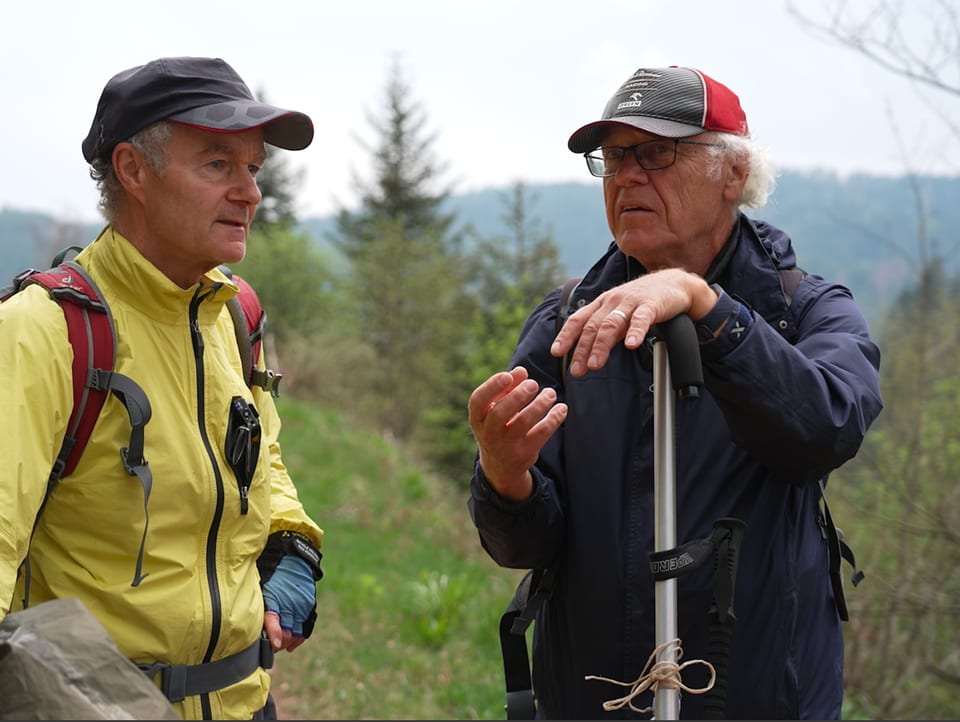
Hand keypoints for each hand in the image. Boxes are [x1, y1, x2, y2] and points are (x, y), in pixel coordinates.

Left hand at [261, 555, 316, 652]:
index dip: (275, 634)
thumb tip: (242, 620)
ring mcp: (302, 606)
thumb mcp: (259, 585)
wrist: (294, 557)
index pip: (274, 619)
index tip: (274, 646)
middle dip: (277, 644)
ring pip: (296, 633)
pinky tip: (290, 645)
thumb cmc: (271, 572)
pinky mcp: (309, 606)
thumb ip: (255, 604)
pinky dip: (298, 639)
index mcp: (275, 597)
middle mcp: (291, 603)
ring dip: (287, 642)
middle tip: (267, 649)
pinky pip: (305, 629)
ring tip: (278, 646)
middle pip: (287, 633)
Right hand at [467, 366, 566, 501]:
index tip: (507, 375)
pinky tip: (561, 408)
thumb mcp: (498, 407)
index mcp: (477, 418)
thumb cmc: (499, 425)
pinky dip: (553, 419)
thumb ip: (508, 387)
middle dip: (517, 396)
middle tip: (533, 384)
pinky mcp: (524, 454)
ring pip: (522, 423)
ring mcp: (506, 446)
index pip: (478, 401)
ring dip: (539, 405)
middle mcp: (488, 433)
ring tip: (551, 393)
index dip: (492, 387)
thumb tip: (521, 371)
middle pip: (499, 413)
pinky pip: (541, 434)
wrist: (501, 465)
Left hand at [550, 269, 716, 375]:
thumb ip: (604, 331)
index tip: (556, 352)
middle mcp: (613, 301)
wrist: (674, 284)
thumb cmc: (643, 301)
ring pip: (612, 324)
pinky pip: (642, 319)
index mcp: (602, 303)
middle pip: (593, 326)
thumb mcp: (618, 314)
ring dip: (601, 345)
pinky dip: (635, 332)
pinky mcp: (651, 304)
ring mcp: (631, 302)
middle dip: (582, 349)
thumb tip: (586, 354)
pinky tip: (631, 344)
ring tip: (595, 364)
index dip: (566, 335)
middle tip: (577, 370)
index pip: (579, 319)